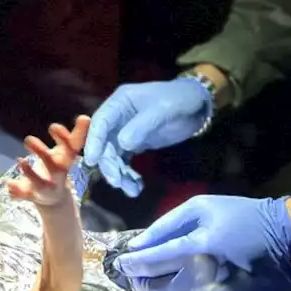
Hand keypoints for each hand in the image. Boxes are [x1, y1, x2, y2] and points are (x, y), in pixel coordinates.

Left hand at [8, 116, 89, 208]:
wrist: (54, 199)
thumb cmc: (59, 166)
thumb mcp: (67, 151)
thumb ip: (76, 135)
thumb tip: (86, 117)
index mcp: (66, 161)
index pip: (70, 149)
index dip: (63, 139)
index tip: (53, 127)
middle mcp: (57, 175)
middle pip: (53, 166)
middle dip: (42, 153)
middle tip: (28, 139)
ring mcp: (45, 187)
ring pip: (39, 183)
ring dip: (30, 173)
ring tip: (20, 161)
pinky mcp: (32, 195)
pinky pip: (24, 194)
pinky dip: (16, 190)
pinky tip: (9, 183)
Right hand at [82, 79, 212, 196]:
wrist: (198, 104)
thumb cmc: (179, 100)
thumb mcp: (163, 110)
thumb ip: (142, 126)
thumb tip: (123, 144)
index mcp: (121, 102)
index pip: (101, 121)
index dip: (94, 140)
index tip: (92, 160)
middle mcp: (118, 117)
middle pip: (105, 142)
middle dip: (109, 163)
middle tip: (117, 181)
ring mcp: (125, 131)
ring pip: (114, 155)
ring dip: (119, 173)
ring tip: (132, 189)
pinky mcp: (135, 143)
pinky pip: (125, 161)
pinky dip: (129, 175)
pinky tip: (137, 186)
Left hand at [114, 195, 290, 290]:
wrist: (288, 245)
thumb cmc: (243, 219)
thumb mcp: (202, 208)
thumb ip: (166, 225)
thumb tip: (138, 245)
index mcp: (198, 249)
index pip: (150, 263)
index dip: (130, 263)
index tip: (122, 262)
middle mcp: (205, 282)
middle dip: (141, 284)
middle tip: (140, 276)